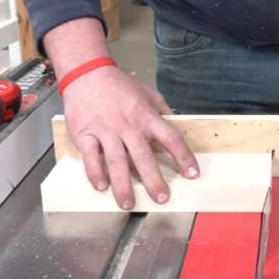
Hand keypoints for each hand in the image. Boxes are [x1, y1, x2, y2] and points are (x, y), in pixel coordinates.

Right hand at [63, 66, 198, 209]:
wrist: (87, 74)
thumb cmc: (118, 86)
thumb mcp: (148, 94)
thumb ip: (163, 111)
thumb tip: (178, 123)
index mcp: (147, 117)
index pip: (171, 138)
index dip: (183, 157)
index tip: (192, 173)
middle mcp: (129, 126)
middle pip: (144, 156)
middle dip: (154, 180)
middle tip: (161, 198)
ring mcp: (106, 131)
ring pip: (117, 161)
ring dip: (123, 185)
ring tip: (128, 203)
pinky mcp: (86, 134)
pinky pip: (90, 157)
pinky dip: (95, 173)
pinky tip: (102, 187)